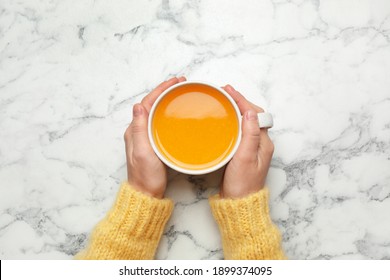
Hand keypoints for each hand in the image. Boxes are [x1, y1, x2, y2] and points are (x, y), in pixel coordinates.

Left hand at [124, 76, 185, 197]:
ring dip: (167, 100)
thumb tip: (138, 106)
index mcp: (134, 130)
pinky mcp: (153, 144)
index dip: (160, 90)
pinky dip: (168, 113)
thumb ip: (139, 130)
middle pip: (151, 104)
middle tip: (181, 83)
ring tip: (180, 93)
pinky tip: (177, 114)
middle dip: (165, 91)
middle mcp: (138, 131)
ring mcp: (145, 137)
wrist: (146, 194)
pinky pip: (160, 122)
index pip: (147, 103)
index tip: (174, 82)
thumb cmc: (145, 176)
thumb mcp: (143, 153)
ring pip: (156, 112)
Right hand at [220, 85, 273, 197]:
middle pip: (252, 115)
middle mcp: (260, 143)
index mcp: (263, 143)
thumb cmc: (242, 184)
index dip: (242, 100)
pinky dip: (233, 121)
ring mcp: (252, 147)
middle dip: (240, 101)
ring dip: (237, 109)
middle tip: (224, 92)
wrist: (239, 203)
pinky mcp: (243, 152)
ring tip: (224, 101)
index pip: (255, 114)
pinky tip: (225, 120)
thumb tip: (249, 112)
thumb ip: (249, 135)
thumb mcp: (245, 158)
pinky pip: (240, 130)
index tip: (229, 91)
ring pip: (246, 121)